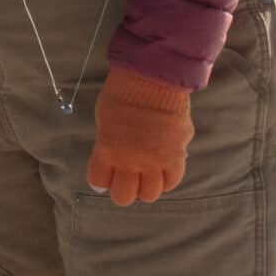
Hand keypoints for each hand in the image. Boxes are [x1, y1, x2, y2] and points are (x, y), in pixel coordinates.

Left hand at [87, 67, 194, 205]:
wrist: (153, 78)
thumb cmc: (123, 92)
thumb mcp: (105, 119)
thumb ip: (108, 142)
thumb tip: (109, 157)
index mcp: (107, 151)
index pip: (99, 182)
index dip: (102, 180)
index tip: (106, 175)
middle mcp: (130, 162)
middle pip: (124, 197)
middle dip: (123, 189)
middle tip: (127, 178)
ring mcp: (155, 161)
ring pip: (150, 195)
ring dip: (147, 187)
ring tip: (148, 174)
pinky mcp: (177, 155)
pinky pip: (173, 181)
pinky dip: (167, 180)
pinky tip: (164, 170)